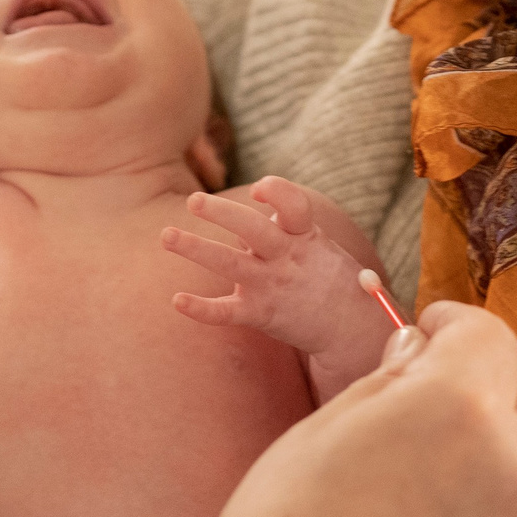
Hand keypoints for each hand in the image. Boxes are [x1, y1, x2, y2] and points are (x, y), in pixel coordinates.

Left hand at [162, 176, 393, 361]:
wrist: (351, 327)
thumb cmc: (328, 276)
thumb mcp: (317, 242)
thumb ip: (281, 226)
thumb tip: (244, 214)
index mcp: (304, 235)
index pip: (293, 205)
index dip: (276, 192)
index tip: (257, 190)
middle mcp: (286, 257)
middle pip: (252, 229)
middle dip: (221, 213)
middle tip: (192, 200)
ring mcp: (272, 286)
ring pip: (230, 264)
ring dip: (196, 249)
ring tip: (166, 235)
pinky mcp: (260, 314)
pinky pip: (226, 312)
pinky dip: (201, 309)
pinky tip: (177, 301)